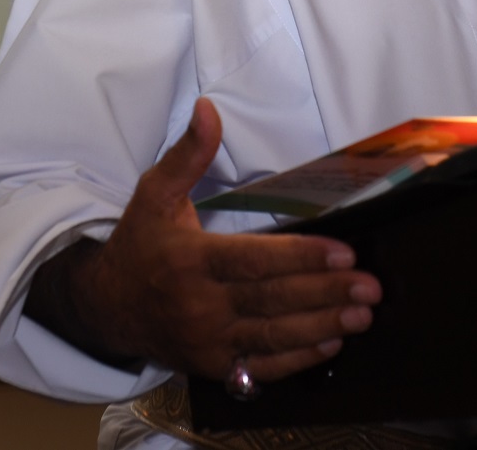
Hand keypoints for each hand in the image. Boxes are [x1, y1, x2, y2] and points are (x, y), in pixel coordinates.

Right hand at [28, 99, 380, 381]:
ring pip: (273, 336)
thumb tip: (208, 109)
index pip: (253, 261)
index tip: (344, 253)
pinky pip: (262, 367)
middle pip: (272, 300)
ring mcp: (208, 341)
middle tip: (370, 287)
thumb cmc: (139, 246)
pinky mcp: (214, 366)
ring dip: (322, 326)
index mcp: (191, 261)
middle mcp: (200, 305)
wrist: (107, 308)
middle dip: (326, 293)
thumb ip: (188, 155)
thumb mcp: (154, 194)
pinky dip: (298, 359)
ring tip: (363, 315)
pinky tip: (331, 343)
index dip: (301, 257)